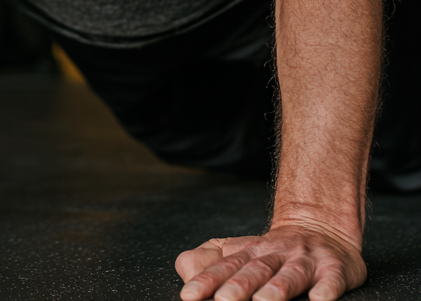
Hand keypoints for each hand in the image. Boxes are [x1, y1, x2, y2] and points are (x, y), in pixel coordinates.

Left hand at [175, 223, 366, 300]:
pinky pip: (332, 279)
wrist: (320, 226)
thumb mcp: (240, 250)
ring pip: (290, 274)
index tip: (189, 297)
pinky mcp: (334, 268)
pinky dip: (327, 289)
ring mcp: (305, 260)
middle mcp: (275, 253)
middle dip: (238, 287)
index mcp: (249, 252)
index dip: (206, 281)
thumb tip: (185, 272)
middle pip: (254, 270)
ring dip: (277, 289)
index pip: (224, 267)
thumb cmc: (274, 250)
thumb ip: (211, 260)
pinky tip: (320, 299)